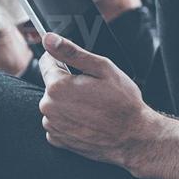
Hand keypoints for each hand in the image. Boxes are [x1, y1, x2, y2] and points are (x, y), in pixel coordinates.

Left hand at [38, 32, 162, 170]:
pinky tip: (88, 120)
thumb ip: (72, 52)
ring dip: (68, 102)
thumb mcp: (103, 68)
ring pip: (55, 104)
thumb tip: (48, 38)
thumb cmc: (122, 102)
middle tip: (93, 89)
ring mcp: (52, 126)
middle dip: (68, 83)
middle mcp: (48, 107)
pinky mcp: (58, 140)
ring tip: (93, 106)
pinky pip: (57, 122)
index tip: (79, 67)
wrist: (132, 137)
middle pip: (52, 85)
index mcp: (57, 87)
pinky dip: (69, 119)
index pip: (46, 62)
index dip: (63, 60)